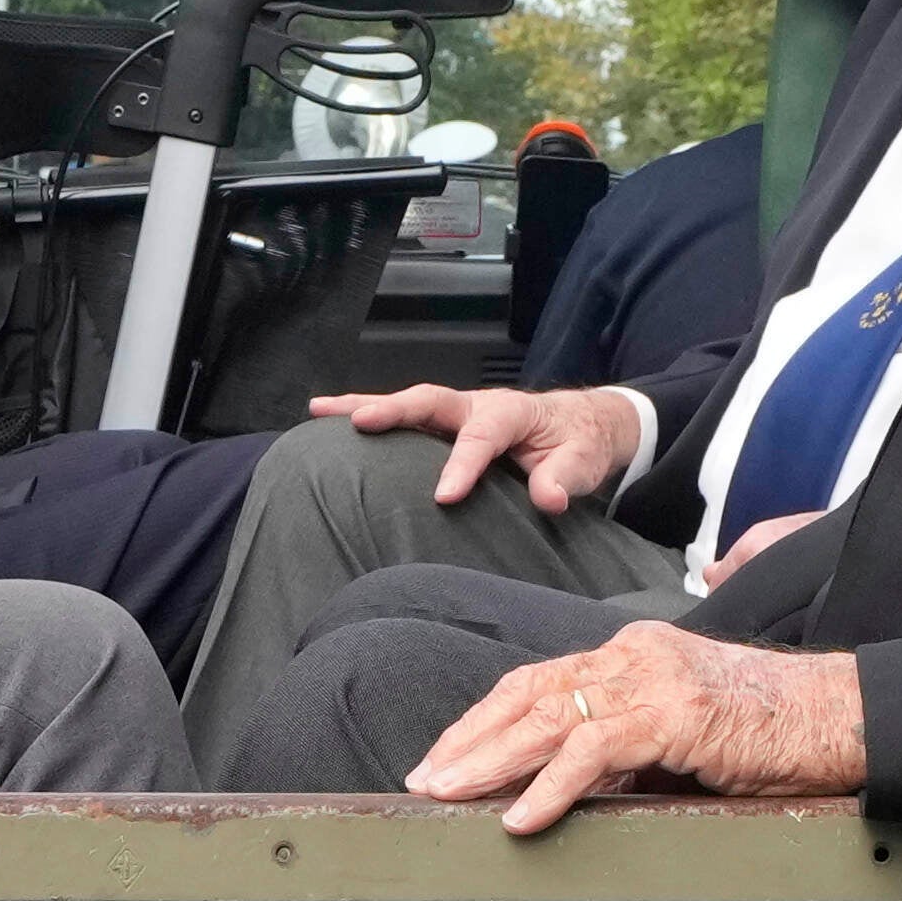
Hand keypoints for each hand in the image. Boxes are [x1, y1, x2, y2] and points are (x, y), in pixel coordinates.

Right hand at [313, 377, 654, 515]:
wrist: (578, 426)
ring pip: (407, 405)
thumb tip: (548, 499)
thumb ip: (564, 479)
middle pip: (429, 401)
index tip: (444, 497)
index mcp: (510, 412)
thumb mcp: (583, 464)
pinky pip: (404, 419)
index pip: (481, 437)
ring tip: (318, 411)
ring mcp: (456, 412)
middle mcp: (475, 405)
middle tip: (359, 422)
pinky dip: (368, 417)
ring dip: (363, 406)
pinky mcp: (443, 425)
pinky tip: (330, 427)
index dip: (463, 465)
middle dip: (394, 410)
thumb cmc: (577, 445)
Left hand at [398, 618, 867, 836]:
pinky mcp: (678, 712)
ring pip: (551, 717)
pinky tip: (523, 817)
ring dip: (492, 761)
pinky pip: (598, 750)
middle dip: (469, 740)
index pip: (541, 681)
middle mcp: (636, 655)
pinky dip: (553, 785)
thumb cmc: (775, 735)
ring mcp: (656, 679)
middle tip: (423, 781)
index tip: (447, 758)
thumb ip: (627, 756)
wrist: (845, 718)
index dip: (486, 719)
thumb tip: (570, 797)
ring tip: (449, 796)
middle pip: (531, 693)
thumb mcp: (683, 741)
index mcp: (634, 654)